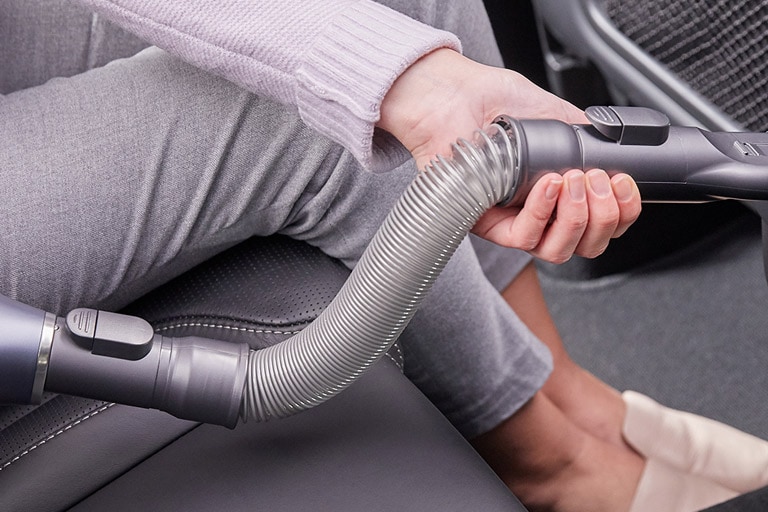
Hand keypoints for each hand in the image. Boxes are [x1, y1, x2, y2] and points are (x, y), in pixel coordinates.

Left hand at [377, 49, 640, 262]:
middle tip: (597, 178)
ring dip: (578, 217)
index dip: (623, 213)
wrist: (454, 95)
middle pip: (587, 246)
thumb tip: (620, 151)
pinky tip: (546, 184)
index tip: (625, 183)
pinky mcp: (485, 224)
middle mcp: (539, 213)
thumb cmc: (495, 102)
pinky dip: (542, 212)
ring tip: (573, 179)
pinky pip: (522, 238)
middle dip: (605, 215)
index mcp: (561, 194)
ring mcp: (513, 221)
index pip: (602, 225)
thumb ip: (589, 138)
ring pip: (558, 251)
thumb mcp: (557, 116)